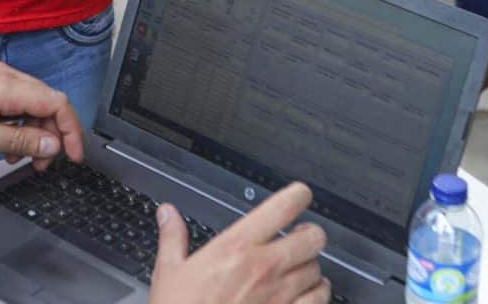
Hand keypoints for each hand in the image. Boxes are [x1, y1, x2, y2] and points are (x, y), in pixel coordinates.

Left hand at [0, 62, 84, 169]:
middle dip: (52, 135)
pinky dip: (18, 124)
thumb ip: (18, 142)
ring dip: (34, 132)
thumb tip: (51, 144)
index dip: (71, 130)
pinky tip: (6, 144)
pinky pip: (15, 101)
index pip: (57, 102)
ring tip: (21, 158)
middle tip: (43, 164)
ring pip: (32, 103)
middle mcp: (4, 75)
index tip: (73, 154)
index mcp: (5, 86)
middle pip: (48, 102)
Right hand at [149, 183, 329, 303]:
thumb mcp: (169, 272)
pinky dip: (316, 295)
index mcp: (236, 247)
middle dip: (309, 234)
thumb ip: (173, 238)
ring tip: (300, 269)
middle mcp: (264, 268)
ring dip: (310, 267)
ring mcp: (280, 296)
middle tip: (300, 237)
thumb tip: (168, 214)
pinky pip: (319, 299)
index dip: (298, 195)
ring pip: (318, 269)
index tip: (299, 194)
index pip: (282, 207)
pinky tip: (306, 295)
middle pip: (313, 237)